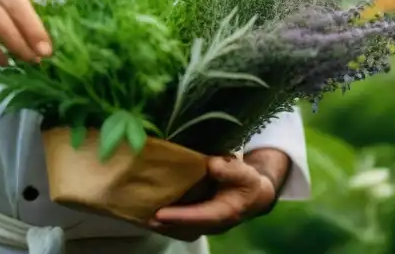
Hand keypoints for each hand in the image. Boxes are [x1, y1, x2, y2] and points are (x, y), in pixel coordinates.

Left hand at [147, 155, 276, 241]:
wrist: (253, 195)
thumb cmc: (248, 182)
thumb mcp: (245, 173)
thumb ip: (230, 169)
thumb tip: (212, 164)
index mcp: (224, 212)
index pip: (199, 217)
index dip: (179, 216)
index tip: (159, 213)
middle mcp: (212, 223)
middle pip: (186, 228)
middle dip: (165, 225)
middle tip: (144, 217)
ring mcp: (205, 224)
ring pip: (181, 230)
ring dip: (163, 225)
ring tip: (141, 216)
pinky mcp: (199, 220)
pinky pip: (181, 224)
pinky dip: (166, 221)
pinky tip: (150, 212)